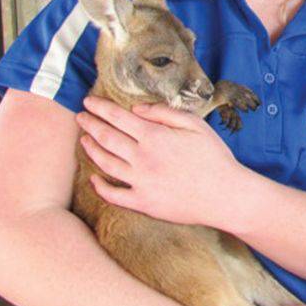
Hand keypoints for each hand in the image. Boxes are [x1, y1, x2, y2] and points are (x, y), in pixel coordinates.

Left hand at [76, 96, 242, 224]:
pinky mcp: (142, 203)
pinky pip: (113, 195)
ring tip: (84, 140)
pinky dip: (99, 186)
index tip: (88, 102)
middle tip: (80, 117)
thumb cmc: (214, 157)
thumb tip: (137, 108)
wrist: (225, 195)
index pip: (118, 117)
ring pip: (104, 163)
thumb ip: (164, 113)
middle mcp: (142, 158)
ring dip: (90, 149)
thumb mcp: (195, 125)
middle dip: (90, 124)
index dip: (100, 108)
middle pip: (106, 137)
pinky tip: (93, 178)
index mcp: (155, 136)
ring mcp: (140, 182)